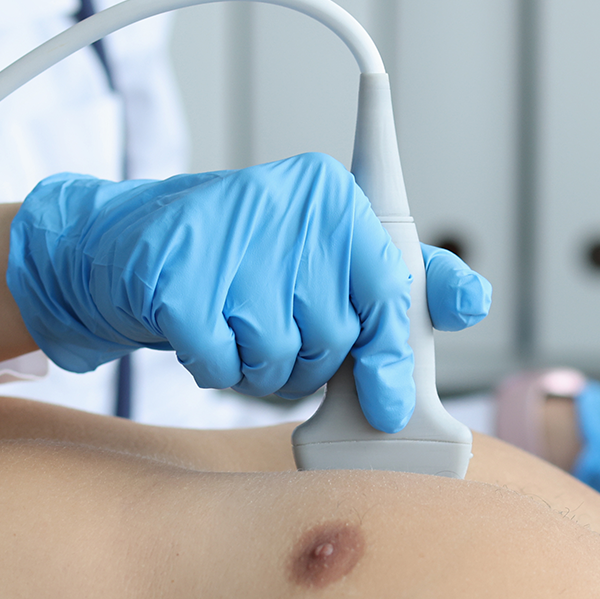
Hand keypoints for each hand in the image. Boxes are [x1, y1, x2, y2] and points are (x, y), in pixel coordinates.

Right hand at [5, 154, 490, 430]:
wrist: (124, 248)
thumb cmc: (245, 263)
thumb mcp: (331, 258)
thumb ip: (406, 281)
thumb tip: (475, 300)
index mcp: (335, 196)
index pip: (388, 290)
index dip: (391, 356)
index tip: (391, 403)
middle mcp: (290, 205)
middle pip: (335, 336)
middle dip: (312, 358)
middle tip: (277, 328)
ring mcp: (230, 240)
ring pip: (283, 357)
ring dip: (262, 367)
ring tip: (236, 324)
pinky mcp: (177, 280)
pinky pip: (225, 364)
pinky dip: (215, 367)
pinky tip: (201, 331)